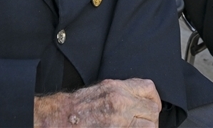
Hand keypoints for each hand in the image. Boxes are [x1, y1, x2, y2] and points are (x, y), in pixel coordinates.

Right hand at [34, 78, 160, 126]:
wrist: (58, 119)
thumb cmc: (75, 107)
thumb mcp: (101, 90)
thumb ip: (123, 93)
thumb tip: (139, 102)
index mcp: (116, 88)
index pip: (149, 89)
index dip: (153, 100)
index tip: (151, 108)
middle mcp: (119, 102)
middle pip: (152, 110)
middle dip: (151, 119)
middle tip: (144, 125)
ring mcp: (118, 120)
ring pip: (150, 126)